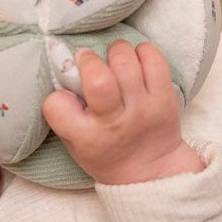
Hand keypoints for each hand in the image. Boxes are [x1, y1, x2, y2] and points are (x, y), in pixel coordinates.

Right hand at [42, 40, 204, 184]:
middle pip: (98, 78)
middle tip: (89, 61)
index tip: (66, 95)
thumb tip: (65, 68)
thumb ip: (64, 111)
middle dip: (89, 60)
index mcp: (86, 138)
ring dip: (115, 51)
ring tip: (114, 61)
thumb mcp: (74, 143)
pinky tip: (135, 62)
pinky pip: (154, 59)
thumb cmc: (105, 151)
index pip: (57, 104)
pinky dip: (141, 52)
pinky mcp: (165, 98)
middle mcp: (115, 122)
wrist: (151, 170)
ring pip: (125, 61)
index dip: (58, 95)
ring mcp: (143, 109)